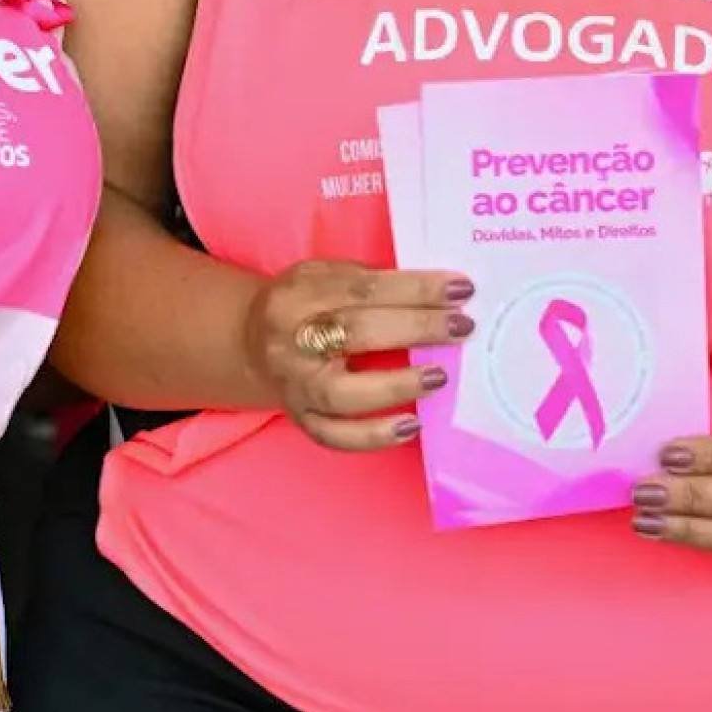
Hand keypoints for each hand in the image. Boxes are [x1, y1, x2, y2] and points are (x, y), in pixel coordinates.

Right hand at [243, 259, 475, 452]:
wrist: (250, 343)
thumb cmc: (303, 304)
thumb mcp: (323, 274)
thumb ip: (367, 281)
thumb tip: (435, 294)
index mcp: (299, 294)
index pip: (364, 289)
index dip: (415, 289)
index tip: (460, 290)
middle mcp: (291, 341)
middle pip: (356, 334)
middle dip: (416, 329)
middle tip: (462, 327)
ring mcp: (294, 385)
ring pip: (343, 393)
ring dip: (397, 386)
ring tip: (440, 376)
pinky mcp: (300, 419)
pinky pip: (335, 436)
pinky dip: (374, 436)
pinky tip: (411, 426)